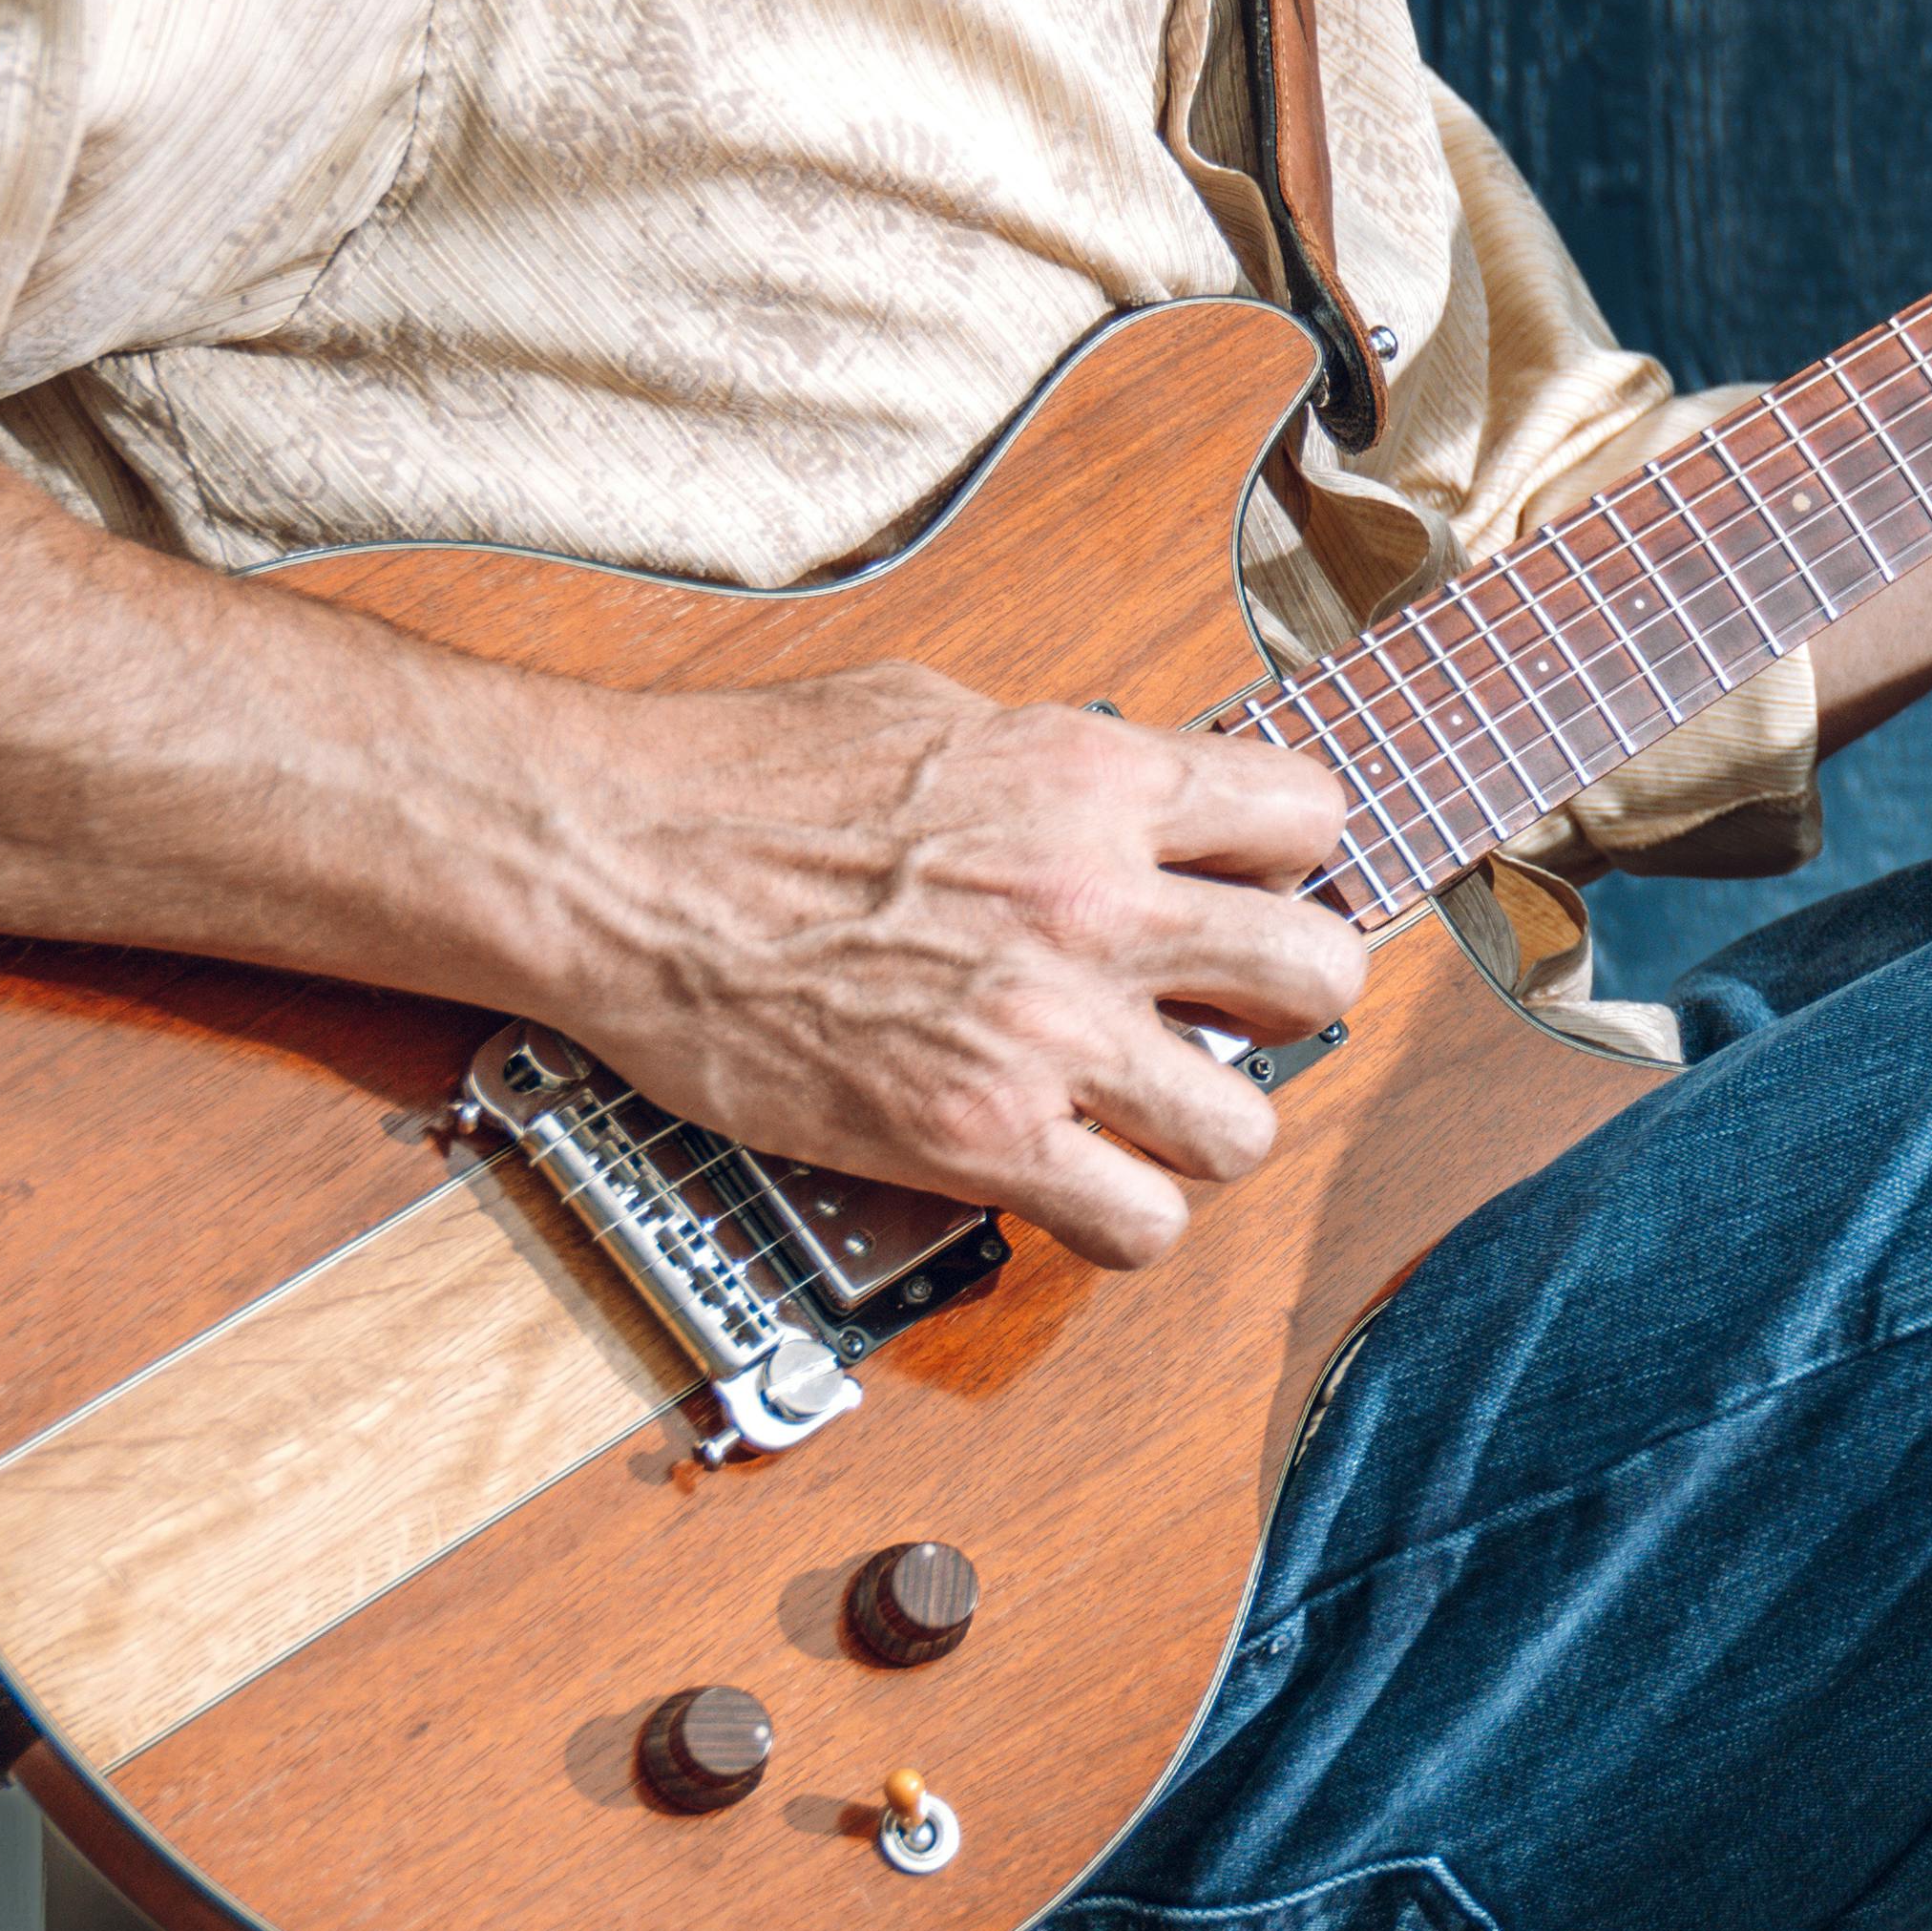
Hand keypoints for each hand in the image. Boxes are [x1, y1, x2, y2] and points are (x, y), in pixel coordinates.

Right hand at [550, 668, 1359, 1269]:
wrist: (612, 862)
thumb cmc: (738, 776)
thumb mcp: (933, 709)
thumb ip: (1053, 761)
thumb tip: (1115, 785)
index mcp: (1092, 779)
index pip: (1308, 814)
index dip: (1288, 864)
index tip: (1246, 891)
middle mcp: (1095, 903)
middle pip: (1319, 973)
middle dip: (1284, 1000)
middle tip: (1223, 1011)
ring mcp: (1044, 1029)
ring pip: (1246, 1125)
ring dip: (1205, 1126)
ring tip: (1146, 1112)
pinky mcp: (976, 1136)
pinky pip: (1138, 1221)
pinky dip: (1121, 1218)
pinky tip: (1077, 1182)